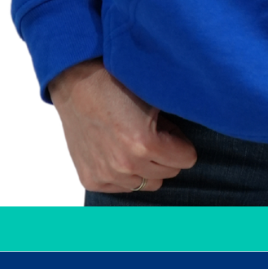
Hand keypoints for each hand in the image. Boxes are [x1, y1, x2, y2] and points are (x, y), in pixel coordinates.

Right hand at [48, 59, 196, 193]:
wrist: (76, 80)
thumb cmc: (116, 82)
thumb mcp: (155, 96)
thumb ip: (177, 120)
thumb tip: (191, 137)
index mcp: (145, 144)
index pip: (187, 159)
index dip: (181, 142)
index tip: (170, 129)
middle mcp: (125, 165)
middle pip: (169, 173)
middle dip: (166, 154)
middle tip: (152, 131)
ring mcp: (106, 175)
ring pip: (146, 183)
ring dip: (146, 166)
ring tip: (134, 140)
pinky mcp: (90, 179)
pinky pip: (122, 188)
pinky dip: (125, 173)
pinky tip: (118, 150)